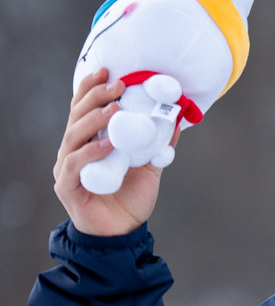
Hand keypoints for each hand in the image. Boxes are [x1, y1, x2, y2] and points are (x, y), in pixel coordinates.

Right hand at [54, 68, 171, 235]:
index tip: (108, 71)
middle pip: (77, 116)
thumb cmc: (129, 198)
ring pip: (73, 136)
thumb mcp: (149, 167)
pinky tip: (108, 144)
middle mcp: (73, 150)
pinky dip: (91, 152)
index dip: (91, 88)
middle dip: (95, 97)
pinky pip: (76, 164)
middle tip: (116, 85)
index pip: (84, 108)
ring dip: (94, 120)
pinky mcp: (67, 187)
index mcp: (88, 141)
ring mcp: (67, 168)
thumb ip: (157, 145)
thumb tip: (175, 120)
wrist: (122, 234)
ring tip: (113, 109)